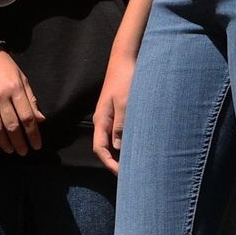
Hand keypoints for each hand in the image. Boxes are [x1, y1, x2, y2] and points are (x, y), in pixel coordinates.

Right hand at [0, 50, 42, 155]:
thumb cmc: (4, 65)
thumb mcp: (22, 78)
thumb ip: (30, 99)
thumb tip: (40, 120)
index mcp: (16, 89)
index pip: (27, 117)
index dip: (33, 134)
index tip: (36, 145)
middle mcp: (1, 96)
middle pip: (12, 125)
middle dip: (19, 142)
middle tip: (23, 152)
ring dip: (3, 142)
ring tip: (10, 150)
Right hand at [92, 52, 133, 173]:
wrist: (124, 58)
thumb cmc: (125, 79)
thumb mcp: (125, 103)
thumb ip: (121, 125)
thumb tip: (117, 148)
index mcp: (101, 120)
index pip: (100, 149)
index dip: (110, 164)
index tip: (122, 175)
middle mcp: (102, 120)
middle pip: (104, 148)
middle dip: (115, 162)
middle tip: (131, 175)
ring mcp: (108, 116)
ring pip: (111, 141)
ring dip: (120, 154)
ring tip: (135, 164)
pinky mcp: (116, 111)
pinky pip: (117, 132)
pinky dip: (124, 142)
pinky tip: (135, 146)